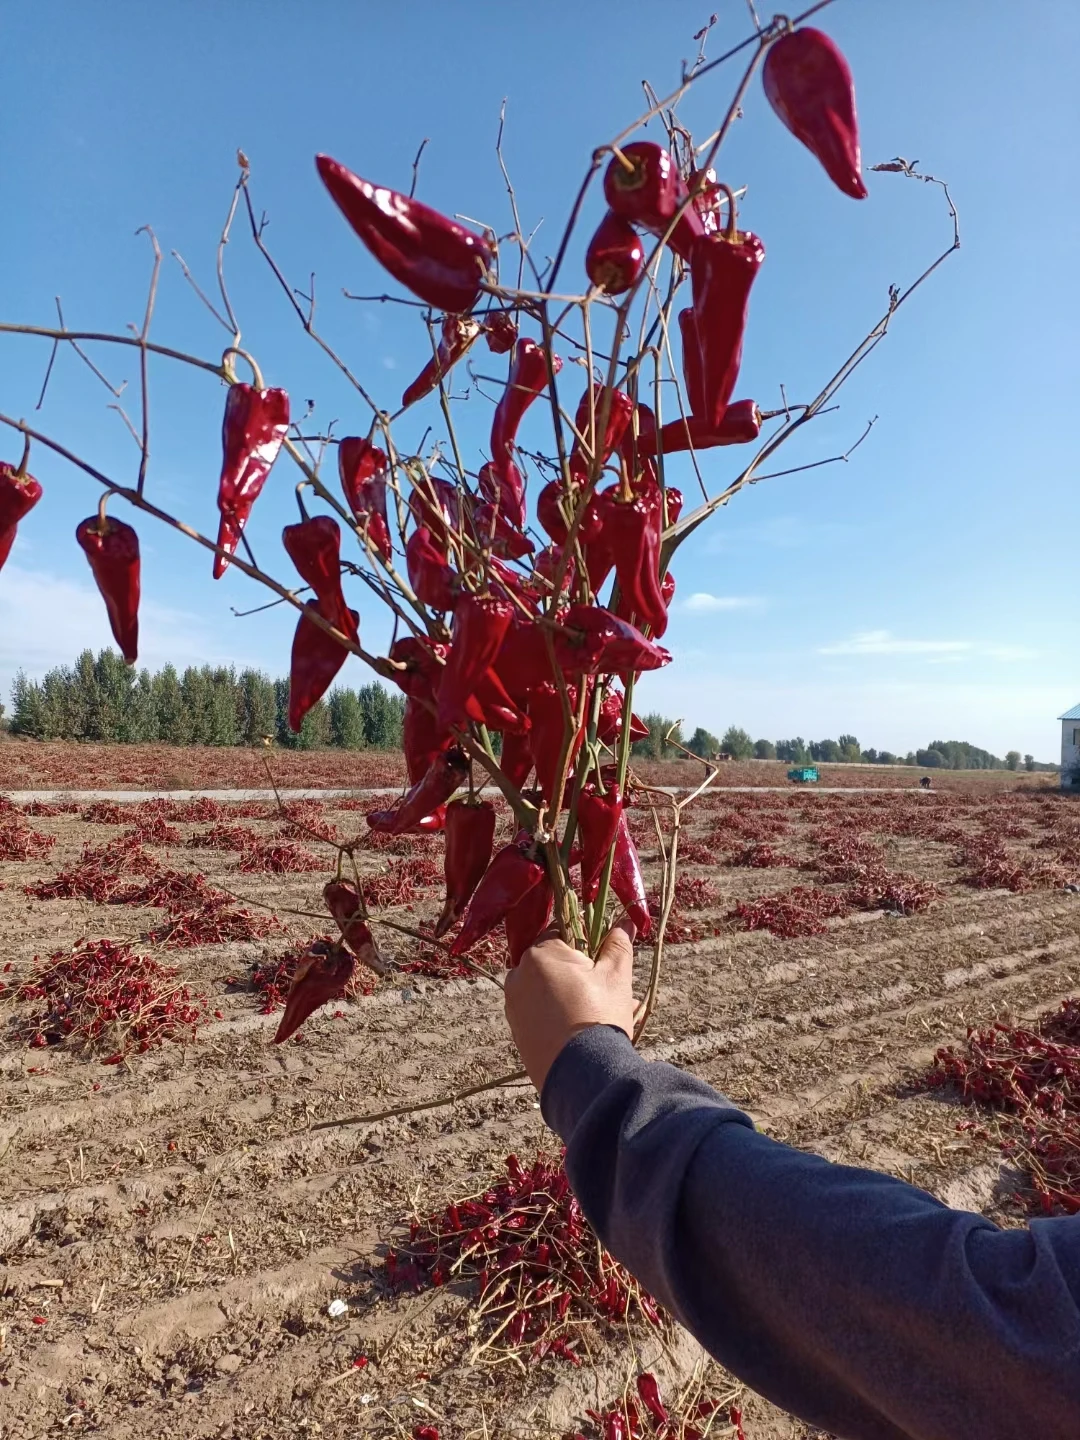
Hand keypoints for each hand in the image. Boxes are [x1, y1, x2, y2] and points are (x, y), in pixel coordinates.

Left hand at [503, 916, 636, 1090]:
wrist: (580, 1077)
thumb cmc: (599, 1018)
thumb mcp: (616, 977)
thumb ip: (618, 946)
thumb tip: (626, 921)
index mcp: (540, 954)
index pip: (561, 932)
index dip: (585, 944)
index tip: (601, 962)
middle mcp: (518, 975)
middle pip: (551, 962)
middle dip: (577, 972)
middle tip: (604, 990)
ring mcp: (513, 1004)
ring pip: (545, 988)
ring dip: (569, 993)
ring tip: (599, 1013)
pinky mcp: (515, 1030)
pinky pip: (537, 1012)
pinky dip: (555, 1014)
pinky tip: (580, 1030)